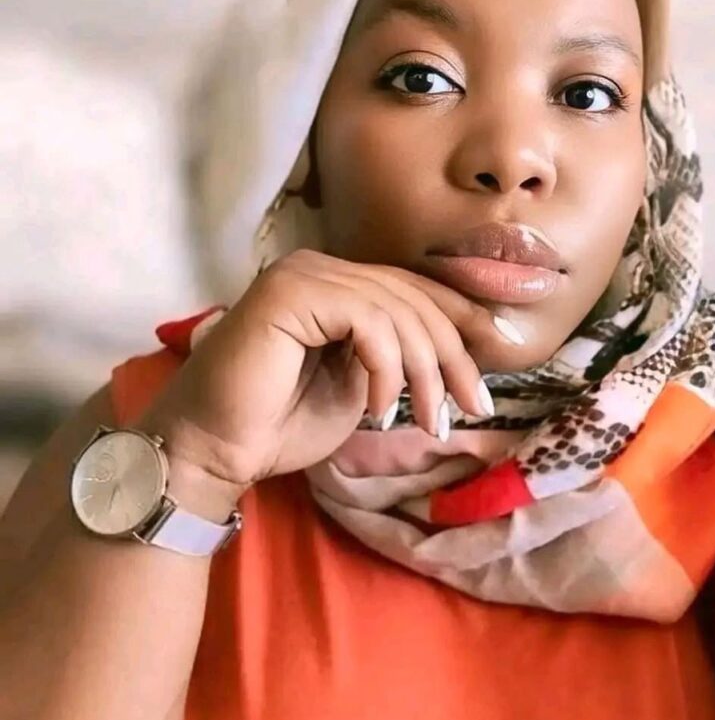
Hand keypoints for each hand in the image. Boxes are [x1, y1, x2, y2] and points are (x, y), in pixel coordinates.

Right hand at [138, 250, 521, 504]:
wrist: (214, 450)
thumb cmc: (280, 425)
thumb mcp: (360, 388)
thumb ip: (397, 359)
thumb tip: (462, 354)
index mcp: (335, 285)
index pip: (414, 291)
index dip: (462, 323)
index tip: (494, 366)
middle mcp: (320, 269)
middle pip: (414, 300)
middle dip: (454, 357)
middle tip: (475, 408)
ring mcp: (304, 275)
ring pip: (398, 312)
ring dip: (426, 374)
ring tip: (431, 423)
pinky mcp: (291, 293)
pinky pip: (369, 323)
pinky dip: (387, 370)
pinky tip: (378, 413)